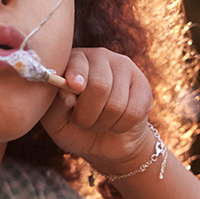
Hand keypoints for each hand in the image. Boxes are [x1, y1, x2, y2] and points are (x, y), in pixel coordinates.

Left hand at [40, 47, 154, 171]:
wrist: (106, 142)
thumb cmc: (75, 128)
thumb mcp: (56, 122)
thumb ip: (56, 106)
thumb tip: (66, 93)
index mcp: (74, 60)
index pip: (78, 62)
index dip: (76, 74)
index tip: (75, 88)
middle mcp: (100, 57)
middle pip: (99, 86)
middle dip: (87, 115)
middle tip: (82, 123)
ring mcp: (125, 68)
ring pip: (116, 103)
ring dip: (103, 124)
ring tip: (98, 124)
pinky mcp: (143, 86)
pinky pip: (133, 112)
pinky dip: (120, 126)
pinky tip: (116, 124)